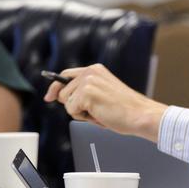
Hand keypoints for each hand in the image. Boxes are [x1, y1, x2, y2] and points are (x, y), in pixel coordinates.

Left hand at [44, 63, 167, 141]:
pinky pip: (71, 110)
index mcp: (95, 70)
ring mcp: (87, 81)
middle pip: (63, 91)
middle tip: (95, 110)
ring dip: (79, 112)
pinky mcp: (86, 93)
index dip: (55, 88)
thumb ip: (84, 91)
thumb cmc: (124, 110)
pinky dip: (83, 117)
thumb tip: (60, 97)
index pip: (66, 76)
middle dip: (73, 105)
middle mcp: (90, 72)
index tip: (48, 97)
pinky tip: (99, 114)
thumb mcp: (102, 93)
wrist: (139, 115)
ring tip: (99, 112)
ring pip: (66, 102)